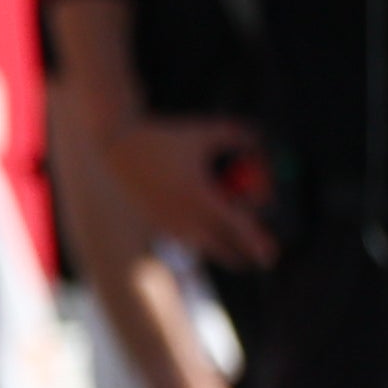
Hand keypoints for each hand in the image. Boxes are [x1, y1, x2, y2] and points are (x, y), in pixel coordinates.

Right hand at [108, 116, 276, 268]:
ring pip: (202, 246)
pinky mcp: (155, 223)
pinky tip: (207, 233)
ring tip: (237, 251)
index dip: (258, 242)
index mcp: (200, 196)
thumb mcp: (206, 130)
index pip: (237, 226)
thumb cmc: (165, 136)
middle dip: (243, 253)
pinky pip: (184, 239)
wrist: (117, 146)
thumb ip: (239, 135)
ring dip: (221, 247)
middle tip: (262, 257)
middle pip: (222, 247)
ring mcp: (167, 223)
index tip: (271, 257)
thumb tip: (262, 143)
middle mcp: (183, 215)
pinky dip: (199, 238)